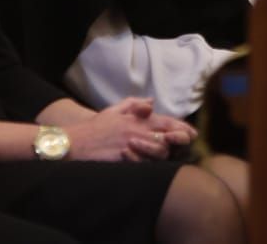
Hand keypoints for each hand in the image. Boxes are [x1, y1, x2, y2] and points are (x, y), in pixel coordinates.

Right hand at [66, 98, 189, 161]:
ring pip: (158, 152)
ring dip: (164, 153)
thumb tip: (151, 102)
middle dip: (179, 139)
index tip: (191, 132)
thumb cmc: (95, 128)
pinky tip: (152, 163)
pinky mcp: (124, 159)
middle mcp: (135, 131)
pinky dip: (150, 164)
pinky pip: (144, 164)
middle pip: (166, 137)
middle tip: (187, 142)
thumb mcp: (113, 111)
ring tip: (166, 153)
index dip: (180, 126)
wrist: (74, 142)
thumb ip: (133, 105)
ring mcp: (130, 145)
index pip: (163, 121)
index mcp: (134, 119)